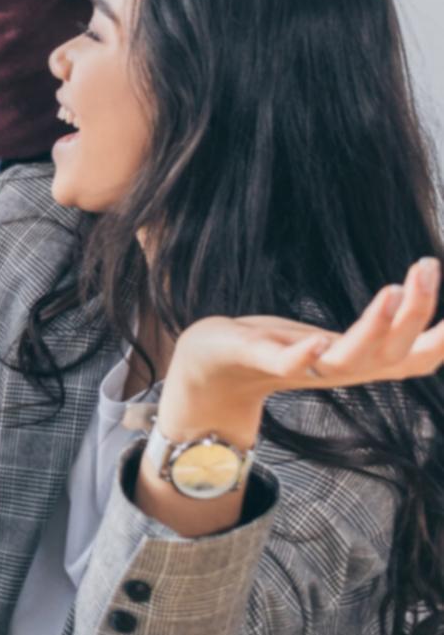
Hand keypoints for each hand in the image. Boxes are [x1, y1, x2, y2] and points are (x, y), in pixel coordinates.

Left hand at [159, 258, 443, 441]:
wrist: (212, 368)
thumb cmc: (280, 346)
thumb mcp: (340, 338)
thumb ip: (379, 329)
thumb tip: (420, 299)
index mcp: (360, 359)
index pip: (418, 357)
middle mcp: (339, 369)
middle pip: (394, 352)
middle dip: (418, 310)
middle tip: (427, 264)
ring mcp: (302, 368)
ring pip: (349, 358)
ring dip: (374, 327)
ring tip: (392, 289)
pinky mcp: (260, 361)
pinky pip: (286, 365)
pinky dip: (303, 358)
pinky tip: (314, 344)